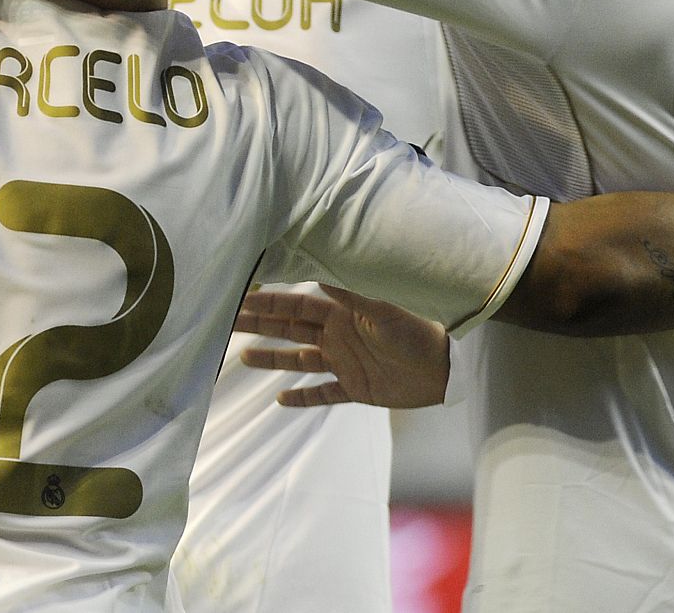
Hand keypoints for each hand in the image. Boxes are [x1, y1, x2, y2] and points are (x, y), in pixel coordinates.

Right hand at [237, 285, 449, 408]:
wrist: (446, 369)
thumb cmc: (417, 333)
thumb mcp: (384, 311)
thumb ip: (352, 295)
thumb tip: (321, 274)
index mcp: (341, 314)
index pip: (296, 306)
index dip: (270, 302)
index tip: (242, 296)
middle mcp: (337, 336)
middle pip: (289, 330)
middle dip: (259, 325)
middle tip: (227, 321)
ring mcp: (344, 363)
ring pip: (299, 360)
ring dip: (272, 359)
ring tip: (242, 358)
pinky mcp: (355, 389)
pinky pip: (322, 394)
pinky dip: (302, 398)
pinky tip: (280, 400)